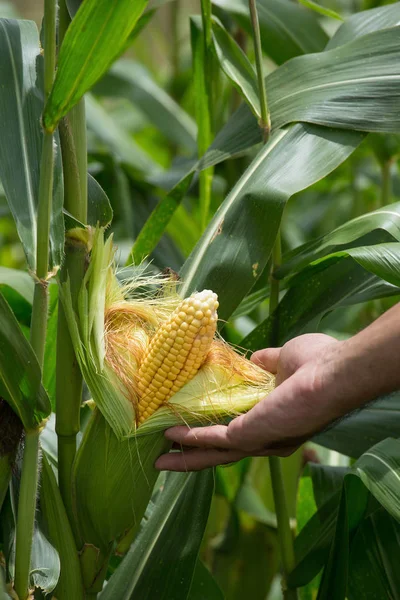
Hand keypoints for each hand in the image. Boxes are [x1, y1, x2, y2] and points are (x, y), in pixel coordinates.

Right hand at [156, 334, 344, 471]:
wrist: (333, 374)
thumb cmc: (317, 364)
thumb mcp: (285, 359)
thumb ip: (266, 363)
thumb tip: (254, 359)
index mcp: (275, 420)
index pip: (239, 429)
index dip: (215, 428)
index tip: (191, 424)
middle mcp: (267, 438)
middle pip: (222, 452)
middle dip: (193, 456)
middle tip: (166, 459)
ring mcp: (259, 440)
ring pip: (215, 453)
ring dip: (186, 455)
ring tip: (160, 460)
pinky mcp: (251, 436)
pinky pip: (216, 440)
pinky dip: (192, 438)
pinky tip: (171, 437)